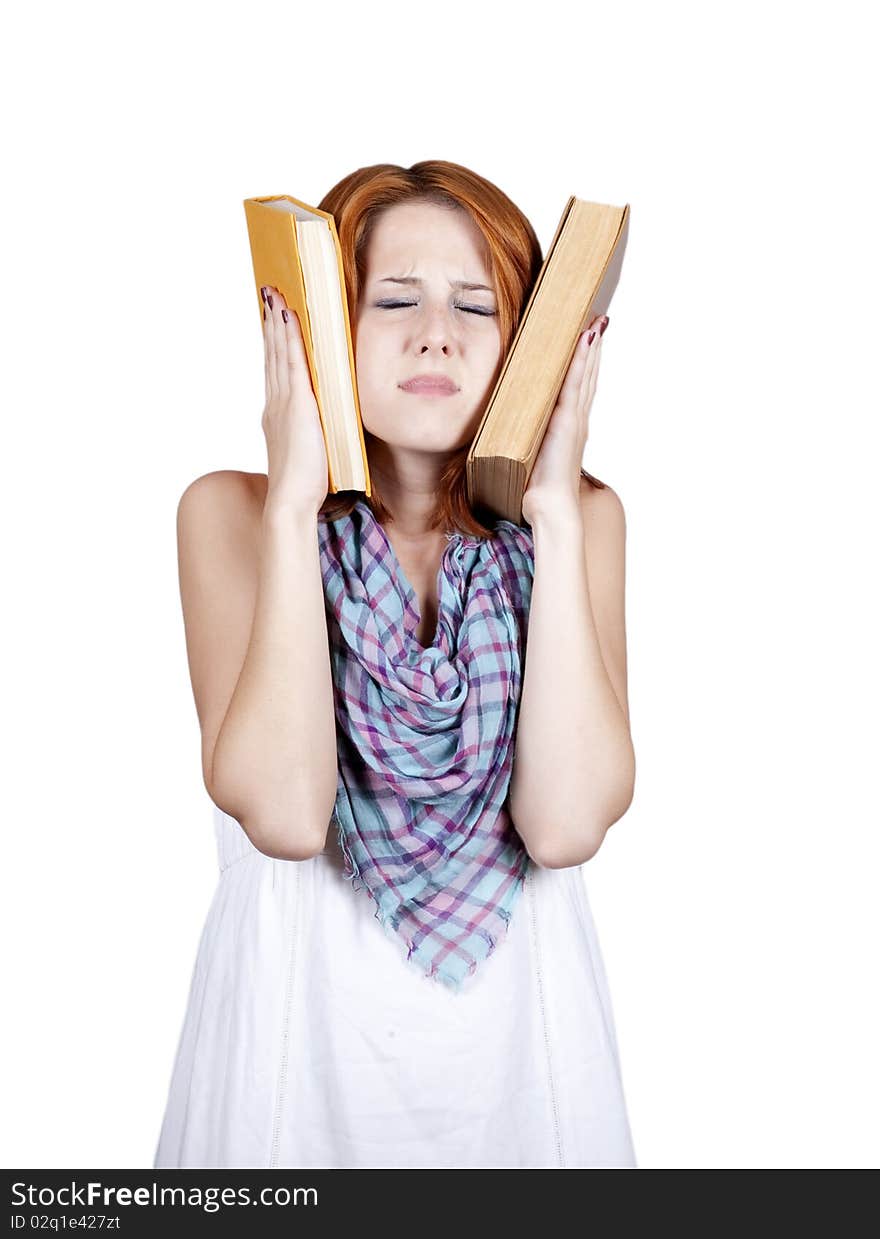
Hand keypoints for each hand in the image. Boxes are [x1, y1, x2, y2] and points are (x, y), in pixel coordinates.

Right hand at [261, 285, 329, 514]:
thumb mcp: (309, 449)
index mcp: (276, 415)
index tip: (271, 321)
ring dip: (277, 323)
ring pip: (278, 353)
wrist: (291, 501)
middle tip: (268, 295)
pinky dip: (289, 338)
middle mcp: (275, 404)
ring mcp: (284, 403)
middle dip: (270, 324)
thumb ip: (313, 430)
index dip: (272, 344)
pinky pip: (292, 362)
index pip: (274, 370)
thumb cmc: (304, 485)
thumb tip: (325, 421)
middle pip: (271, 355)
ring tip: (274, 296)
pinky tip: (289, 317)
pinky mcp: (298, 405)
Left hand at [521, 313, 607, 523]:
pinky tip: (587, 338)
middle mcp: (576, 420)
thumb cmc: (537, 490)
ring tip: (595, 321)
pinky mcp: (569, 420)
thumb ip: (523, 437)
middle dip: (591, 348)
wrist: (550, 507)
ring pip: (585, 373)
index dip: (583, 364)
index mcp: (568, 428)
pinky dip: (583, 359)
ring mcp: (575, 418)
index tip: (585, 340)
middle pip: (587, 375)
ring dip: (591, 346)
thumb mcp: (527, 454)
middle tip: (596, 321)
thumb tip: (505, 428)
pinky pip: (577, 382)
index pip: (577, 388)